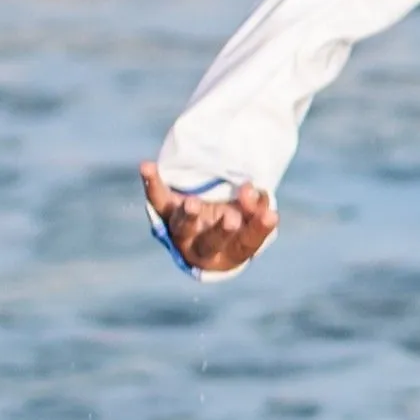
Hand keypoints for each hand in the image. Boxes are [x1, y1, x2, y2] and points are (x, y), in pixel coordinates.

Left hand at [140, 161, 276, 273]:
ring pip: (182, 227)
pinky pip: (157, 198)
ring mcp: (181, 231)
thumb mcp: (251, 216)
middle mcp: (201, 247)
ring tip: (193, 203)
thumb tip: (251, 189)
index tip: (271, 215)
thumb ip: (256, 206)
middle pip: (209, 243)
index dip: (258, 231)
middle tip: (232, 218)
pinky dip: (152, 182)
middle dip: (220, 231)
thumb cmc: (236, 221)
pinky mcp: (165, 212)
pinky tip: (147, 167)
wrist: (203, 225)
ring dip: (188, 216)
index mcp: (228, 253)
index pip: (245, 245)